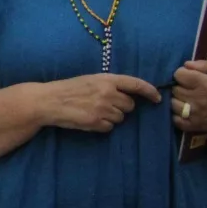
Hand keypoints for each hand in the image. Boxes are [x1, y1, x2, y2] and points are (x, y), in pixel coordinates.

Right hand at [40, 74, 159, 132]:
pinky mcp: (96, 122)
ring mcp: (103, 108)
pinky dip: (102, 126)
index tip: (158, 99)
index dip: (150, 91)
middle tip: (104, 105)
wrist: (48, 101)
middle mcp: (108, 93)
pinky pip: (110, 127)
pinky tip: (89, 119)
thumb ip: (109, 85)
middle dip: (121, 107)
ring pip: (120, 118)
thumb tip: (128, 95)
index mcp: (107, 79)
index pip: (136, 84)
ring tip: (94, 112)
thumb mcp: (90, 80)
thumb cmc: (68, 89)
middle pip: (129, 105)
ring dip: (111, 117)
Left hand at [168, 60, 206, 134]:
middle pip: (175, 89)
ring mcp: (195, 114)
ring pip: (173, 103)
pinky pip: (175, 119)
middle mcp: (199, 99)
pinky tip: (186, 111)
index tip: (188, 77)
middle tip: (190, 89)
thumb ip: (203, 65)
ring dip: (179, 100)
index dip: (182, 74)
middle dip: (181, 86)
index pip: (179, 75)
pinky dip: (178, 115)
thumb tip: (186, 65)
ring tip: (188, 99)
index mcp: (206, 84)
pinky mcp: (194, 126)